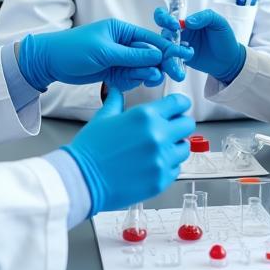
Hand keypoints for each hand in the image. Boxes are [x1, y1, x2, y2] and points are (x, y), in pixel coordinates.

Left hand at [18, 19, 191, 92]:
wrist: (50, 62)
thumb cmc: (73, 49)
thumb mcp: (105, 51)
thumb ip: (131, 56)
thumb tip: (156, 55)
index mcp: (121, 30)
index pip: (150, 39)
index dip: (168, 47)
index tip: (185, 55)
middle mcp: (122, 43)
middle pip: (149, 55)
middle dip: (161, 64)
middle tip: (174, 73)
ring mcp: (118, 58)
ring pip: (141, 68)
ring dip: (147, 74)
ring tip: (151, 79)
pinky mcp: (112, 71)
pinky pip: (130, 77)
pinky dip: (134, 80)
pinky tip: (134, 82)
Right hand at [63, 89, 195, 213]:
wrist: (82, 179)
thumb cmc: (90, 150)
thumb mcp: (103, 118)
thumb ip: (116, 102)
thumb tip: (117, 90)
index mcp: (145, 116)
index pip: (179, 103)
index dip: (179, 104)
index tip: (178, 108)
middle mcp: (158, 136)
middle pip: (187, 124)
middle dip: (179, 125)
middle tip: (169, 130)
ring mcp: (161, 159)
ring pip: (184, 148)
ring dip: (175, 146)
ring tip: (158, 149)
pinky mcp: (161, 180)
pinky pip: (176, 169)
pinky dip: (168, 166)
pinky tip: (152, 164)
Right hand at [153, 7, 245, 84]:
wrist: (229, 60)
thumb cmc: (224, 39)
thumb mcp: (218, 22)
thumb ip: (204, 17)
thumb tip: (188, 21)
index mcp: (185, 22)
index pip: (167, 15)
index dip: (164, 18)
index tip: (175, 25)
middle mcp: (178, 34)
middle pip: (162, 33)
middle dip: (163, 38)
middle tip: (174, 43)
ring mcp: (177, 48)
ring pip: (164, 50)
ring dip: (168, 54)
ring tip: (184, 57)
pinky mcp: (179, 61)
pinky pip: (170, 62)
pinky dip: (170, 65)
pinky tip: (179, 68)